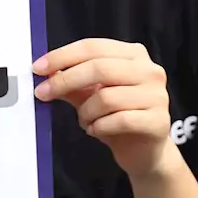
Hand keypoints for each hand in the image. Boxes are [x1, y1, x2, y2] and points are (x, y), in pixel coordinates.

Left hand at [34, 39, 172, 178]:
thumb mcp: (90, 93)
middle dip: (65, 81)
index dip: (62, 56)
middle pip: (99, 68)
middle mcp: (150, 70)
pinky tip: (96, 130)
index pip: (92, 46)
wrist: (145, 151)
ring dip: (85, 111)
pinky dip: (99, 127)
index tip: (38, 68)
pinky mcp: (159, 122)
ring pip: (107, 97)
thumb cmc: (117, 115)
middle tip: (43, 93)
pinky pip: (120, 121)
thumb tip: (45, 72)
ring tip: (85, 120)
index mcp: (133, 54)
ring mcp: (158, 96)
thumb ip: (70, 80)